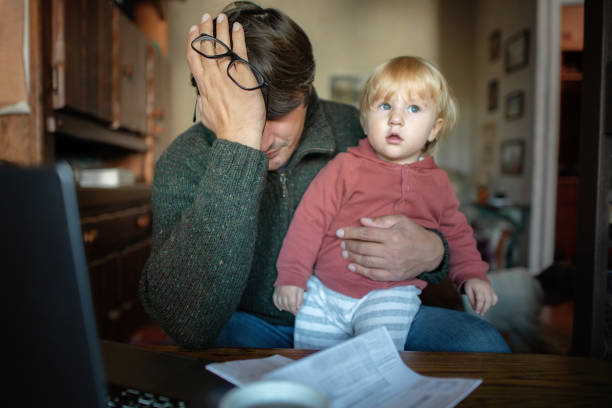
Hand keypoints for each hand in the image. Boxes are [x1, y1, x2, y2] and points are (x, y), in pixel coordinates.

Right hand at [186, 13, 265, 148]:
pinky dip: (237, 37)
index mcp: (203, 85)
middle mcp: (212, 76)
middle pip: (205, 46)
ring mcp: (226, 73)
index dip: (192, 42)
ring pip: (220, 45)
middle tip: (205, 17)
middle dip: (204, 29)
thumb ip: (203, 103)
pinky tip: (237, 27)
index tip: (193, 31)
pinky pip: (239, 50)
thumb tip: (201, 98)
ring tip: (221, 16)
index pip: (194, 57)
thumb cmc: (224, 128)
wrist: (238, 134)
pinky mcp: (242, 73)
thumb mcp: (206, 115)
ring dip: (220, 28)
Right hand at [273, 285, 303, 314]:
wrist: (289, 272)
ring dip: (284, 308)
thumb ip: (300, 299)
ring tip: (288, 309)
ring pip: (280, 304)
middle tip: (292, 311)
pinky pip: (274, 300)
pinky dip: (277, 305)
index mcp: (291, 294)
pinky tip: (280, 308)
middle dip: (289, 310)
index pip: (291, 305)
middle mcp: (283, 294)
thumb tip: (298, 308)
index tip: (295, 313)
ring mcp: (279, 293)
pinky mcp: (276, 291)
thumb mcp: (301, 290)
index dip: (293, 310)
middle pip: (286, 306)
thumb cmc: (296, 282)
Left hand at [336, 215, 443, 280]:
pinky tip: (351, 267)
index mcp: (393, 236)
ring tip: (344, 253)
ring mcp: (392, 265)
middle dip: (349, 245)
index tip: (339, 232)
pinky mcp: (393, 275)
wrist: (431, 253)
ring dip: (352, 258)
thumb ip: (382, 221)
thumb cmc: (414, 233)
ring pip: (366, 262)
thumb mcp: (402, 220)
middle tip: (342, 243)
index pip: (366, 234)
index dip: (350, 233)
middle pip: (363, 248)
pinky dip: (360, 271)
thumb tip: (363, 221)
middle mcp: (391, 251)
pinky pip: (373, 275)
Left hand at [464, 278, 497, 315]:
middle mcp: (486, 288)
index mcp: (479, 288)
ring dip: (488, 307)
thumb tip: (475, 308)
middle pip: (488, 301)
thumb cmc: (470, 285)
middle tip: (481, 314)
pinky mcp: (492, 291)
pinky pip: (495, 298)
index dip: (479, 307)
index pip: (480, 299)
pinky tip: (489, 306)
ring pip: (492, 300)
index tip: (477, 312)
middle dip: (484, 309)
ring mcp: (490, 289)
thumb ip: (471, 299)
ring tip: (483, 311)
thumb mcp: (467, 291)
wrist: (475, 277)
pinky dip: (493, 303)